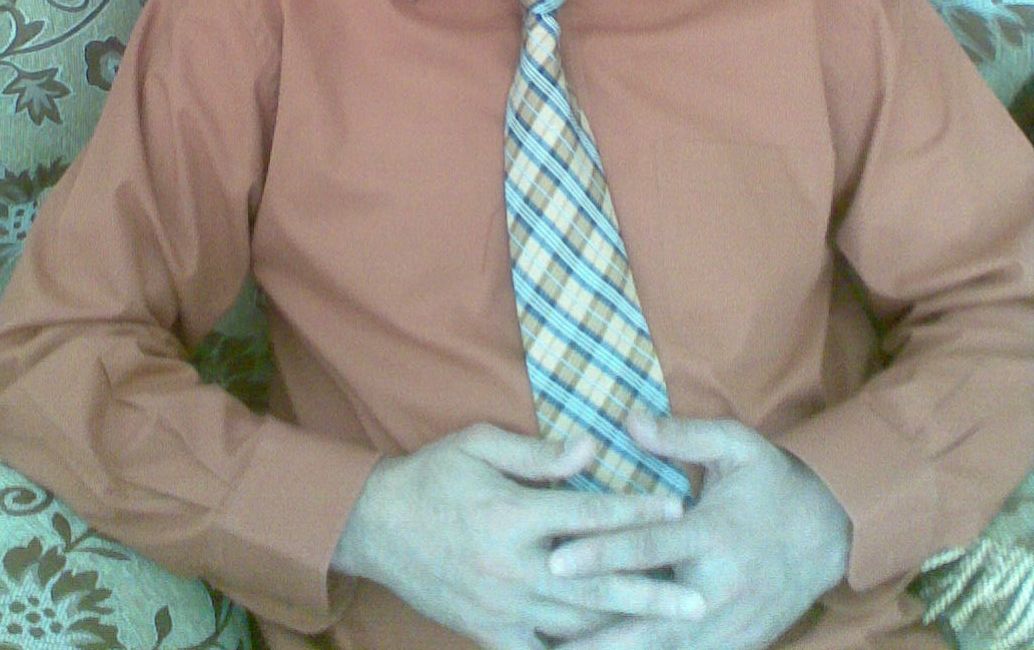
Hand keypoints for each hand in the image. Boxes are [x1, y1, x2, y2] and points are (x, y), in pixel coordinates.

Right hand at [332, 423, 703, 649]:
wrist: (375, 527)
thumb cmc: (432, 476)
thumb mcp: (479, 445)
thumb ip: (540, 454)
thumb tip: (593, 448)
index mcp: (511, 514)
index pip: (588, 515)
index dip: (635, 510)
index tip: (678, 508)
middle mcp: (512, 567)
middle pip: (595, 583)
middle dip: (651, 591)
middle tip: (699, 598)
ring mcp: (502, 607)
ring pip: (576, 624)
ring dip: (626, 626)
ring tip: (672, 630)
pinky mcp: (489, 633)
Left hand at [545, 415, 852, 648]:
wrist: (830, 534)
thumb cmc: (773, 483)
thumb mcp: (735, 445)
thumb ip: (681, 435)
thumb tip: (628, 419)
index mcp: (714, 534)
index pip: (648, 548)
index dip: (601, 555)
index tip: (556, 562)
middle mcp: (717, 588)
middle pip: (649, 619)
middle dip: (595, 631)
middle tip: (545, 633)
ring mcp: (728, 626)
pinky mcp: (735, 646)